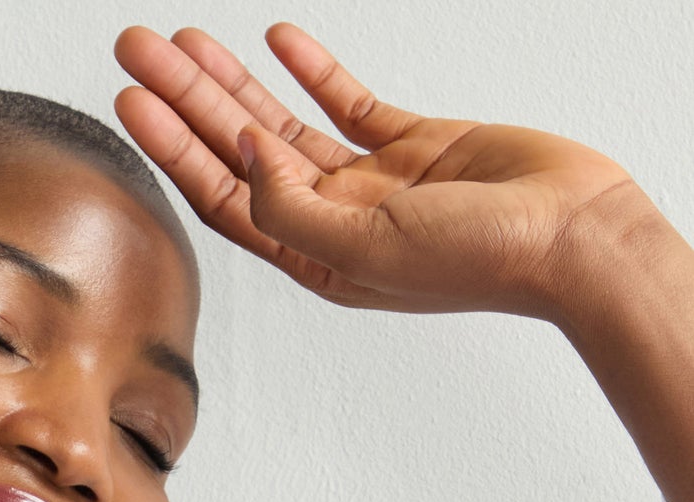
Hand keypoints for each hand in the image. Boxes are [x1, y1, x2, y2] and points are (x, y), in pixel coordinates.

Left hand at [112, 22, 658, 318]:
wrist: (569, 236)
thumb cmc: (476, 261)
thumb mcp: (362, 249)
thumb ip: (292, 205)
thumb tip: (243, 153)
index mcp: (315, 260)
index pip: (223, 200)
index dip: (174, 148)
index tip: (133, 100)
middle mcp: (333, 222)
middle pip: (239, 153)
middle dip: (185, 100)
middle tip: (137, 49)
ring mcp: (372, 182)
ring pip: (282, 122)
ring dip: (233, 81)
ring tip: (184, 39)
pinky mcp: (413, 144)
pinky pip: (347, 101)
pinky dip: (311, 69)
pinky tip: (278, 39)